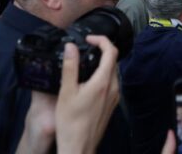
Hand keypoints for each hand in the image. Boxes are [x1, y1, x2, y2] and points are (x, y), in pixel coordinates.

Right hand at [55, 37, 119, 153]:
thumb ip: (70, 66)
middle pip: (113, 60)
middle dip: (102, 49)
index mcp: (103, 82)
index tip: (89, 39)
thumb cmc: (71, 123)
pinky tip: (89, 80)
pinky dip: (103, 74)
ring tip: (86, 61)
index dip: (101, 40)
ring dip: (102, 62)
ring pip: (113, 71)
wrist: (79, 146)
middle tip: (86, 47)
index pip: (111, 51)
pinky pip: (111, 82)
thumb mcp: (66, 91)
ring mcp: (115, 97)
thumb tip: (70, 46)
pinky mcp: (112, 104)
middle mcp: (113, 88)